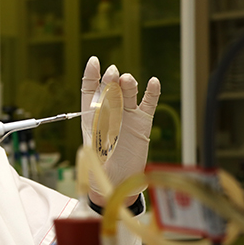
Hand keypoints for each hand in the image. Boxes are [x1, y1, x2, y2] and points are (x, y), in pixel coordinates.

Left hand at [81, 56, 160, 204]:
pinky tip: (153, 82)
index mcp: (91, 115)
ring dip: (128, 84)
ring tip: (126, 80)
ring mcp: (126, 116)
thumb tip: (93, 124)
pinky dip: (151, 93)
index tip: (94, 62)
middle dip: (110, 79)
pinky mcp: (142, 124)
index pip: (90, 89)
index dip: (92, 75)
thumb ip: (93, 130)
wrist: (114, 182)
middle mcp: (109, 112)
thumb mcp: (89, 147)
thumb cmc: (97, 167)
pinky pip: (148, 104)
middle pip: (110, 88)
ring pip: (128, 92)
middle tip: (112, 73)